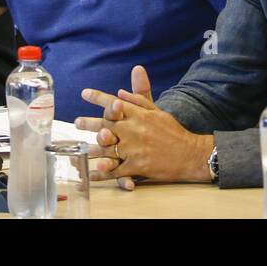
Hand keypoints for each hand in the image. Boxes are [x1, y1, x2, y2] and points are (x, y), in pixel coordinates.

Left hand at [73, 65, 211, 188]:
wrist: (189, 153)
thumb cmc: (173, 131)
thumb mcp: (157, 111)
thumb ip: (138, 100)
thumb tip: (120, 91)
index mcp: (139, 115)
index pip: (115, 103)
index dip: (98, 98)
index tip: (84, 94)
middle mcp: (134, 130)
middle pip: (106, 125)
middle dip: (89, 123)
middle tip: (77, 122)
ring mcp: (134, 149)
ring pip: (107, 149)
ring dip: (92, 150)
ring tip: (80, 150)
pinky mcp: (137, 166)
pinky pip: (116, 171)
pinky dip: (103, 173)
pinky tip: (93, 173)